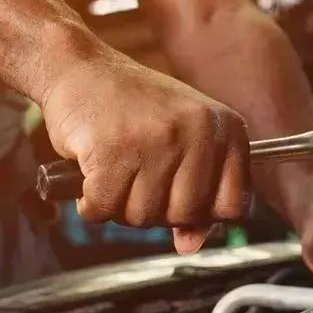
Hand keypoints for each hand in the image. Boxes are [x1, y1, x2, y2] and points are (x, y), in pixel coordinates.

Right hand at [41, 48, 250, 253]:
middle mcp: (198, 132)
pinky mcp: (112, 150)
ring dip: (119, 205)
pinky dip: (90, 203)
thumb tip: (191, 244)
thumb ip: (195, 191)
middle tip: (135, 181)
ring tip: (113, 171)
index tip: (177, 200)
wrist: (80, 67)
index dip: (203, 214)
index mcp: (225, 129)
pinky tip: (90, 175)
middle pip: (185, 215)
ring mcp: (156, 140)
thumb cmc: (131, 107)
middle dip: (154, 210)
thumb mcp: (180, 140)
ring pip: (143, 216)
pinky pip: (104, 208)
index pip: (233, 205)